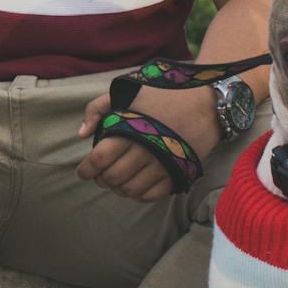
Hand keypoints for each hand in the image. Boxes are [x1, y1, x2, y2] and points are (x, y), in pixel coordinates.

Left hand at [77, 83, 222, 202]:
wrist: (206, 100)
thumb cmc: (163, 94)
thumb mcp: (127, 92)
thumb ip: (97, 109)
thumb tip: (81, 134)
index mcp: (129, 130)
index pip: (99, 160)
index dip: (86, 170)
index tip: (82, 172)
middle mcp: (145, 150)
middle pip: (113, 178)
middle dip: (101, 179)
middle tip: (100, 175)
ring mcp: (162, 165)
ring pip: (130, 190)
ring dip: (118, 189)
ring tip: (116, 181)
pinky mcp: (178, 173)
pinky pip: (152, 195)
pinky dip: (139, 195)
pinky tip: (135, 185)